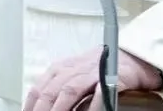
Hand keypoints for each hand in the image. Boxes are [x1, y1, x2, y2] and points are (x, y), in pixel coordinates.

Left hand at [23, 49, 162, 110]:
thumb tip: (45, 107)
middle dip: (42, 110)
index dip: (30, 106)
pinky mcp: (111, 77)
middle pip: (51, 91)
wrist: (132, 57)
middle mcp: (74, 68)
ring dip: (59, 109)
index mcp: (62, 68)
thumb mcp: (75, 76)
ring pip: (69, 91)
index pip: (38, 89)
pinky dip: (91, 106)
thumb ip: (59, 90)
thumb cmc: (101, 68)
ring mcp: (92, 72)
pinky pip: (98, 93)